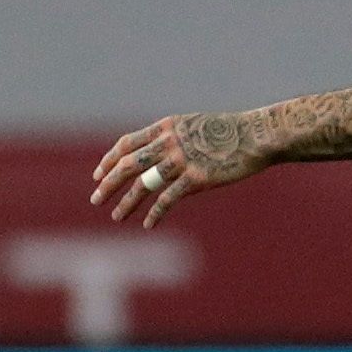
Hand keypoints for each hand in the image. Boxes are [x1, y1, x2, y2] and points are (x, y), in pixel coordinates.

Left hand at [91, 112, 257, 227]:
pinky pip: (168, 200)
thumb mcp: (193, 127)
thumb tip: (154, 158)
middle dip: (108, 183)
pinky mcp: (197, 178)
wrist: (256, 135)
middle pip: (128, 164)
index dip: (109, 160)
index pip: (127, 143)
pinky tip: (148, 224)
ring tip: (116, 216)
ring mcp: (182, 160)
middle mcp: (169, 142)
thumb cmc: (228, 133)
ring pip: (143, 184)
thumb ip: (171, 139)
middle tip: (95, 199)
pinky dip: (155, 213)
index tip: (98, 175)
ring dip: (126, 202)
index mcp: (166, 127)